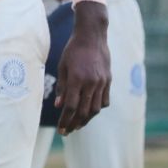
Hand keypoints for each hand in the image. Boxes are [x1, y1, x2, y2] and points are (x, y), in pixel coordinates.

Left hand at [54, 0, 110, 135]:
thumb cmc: (73, 50)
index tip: (61, 130)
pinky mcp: (108, 80)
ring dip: (86, 119)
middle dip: (74, 124)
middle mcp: (90, 83)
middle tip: (67, 131)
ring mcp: (101, 82)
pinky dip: (97, 108)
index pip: (70, 107)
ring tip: (78, 124)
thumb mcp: (62, 67)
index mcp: (76, 79)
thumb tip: (59, 106)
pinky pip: (104, 100)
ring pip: (95, 109)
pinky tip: (90, 111)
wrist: (92, 36)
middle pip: (83, 111)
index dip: (65, 121)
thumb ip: (62, 87)